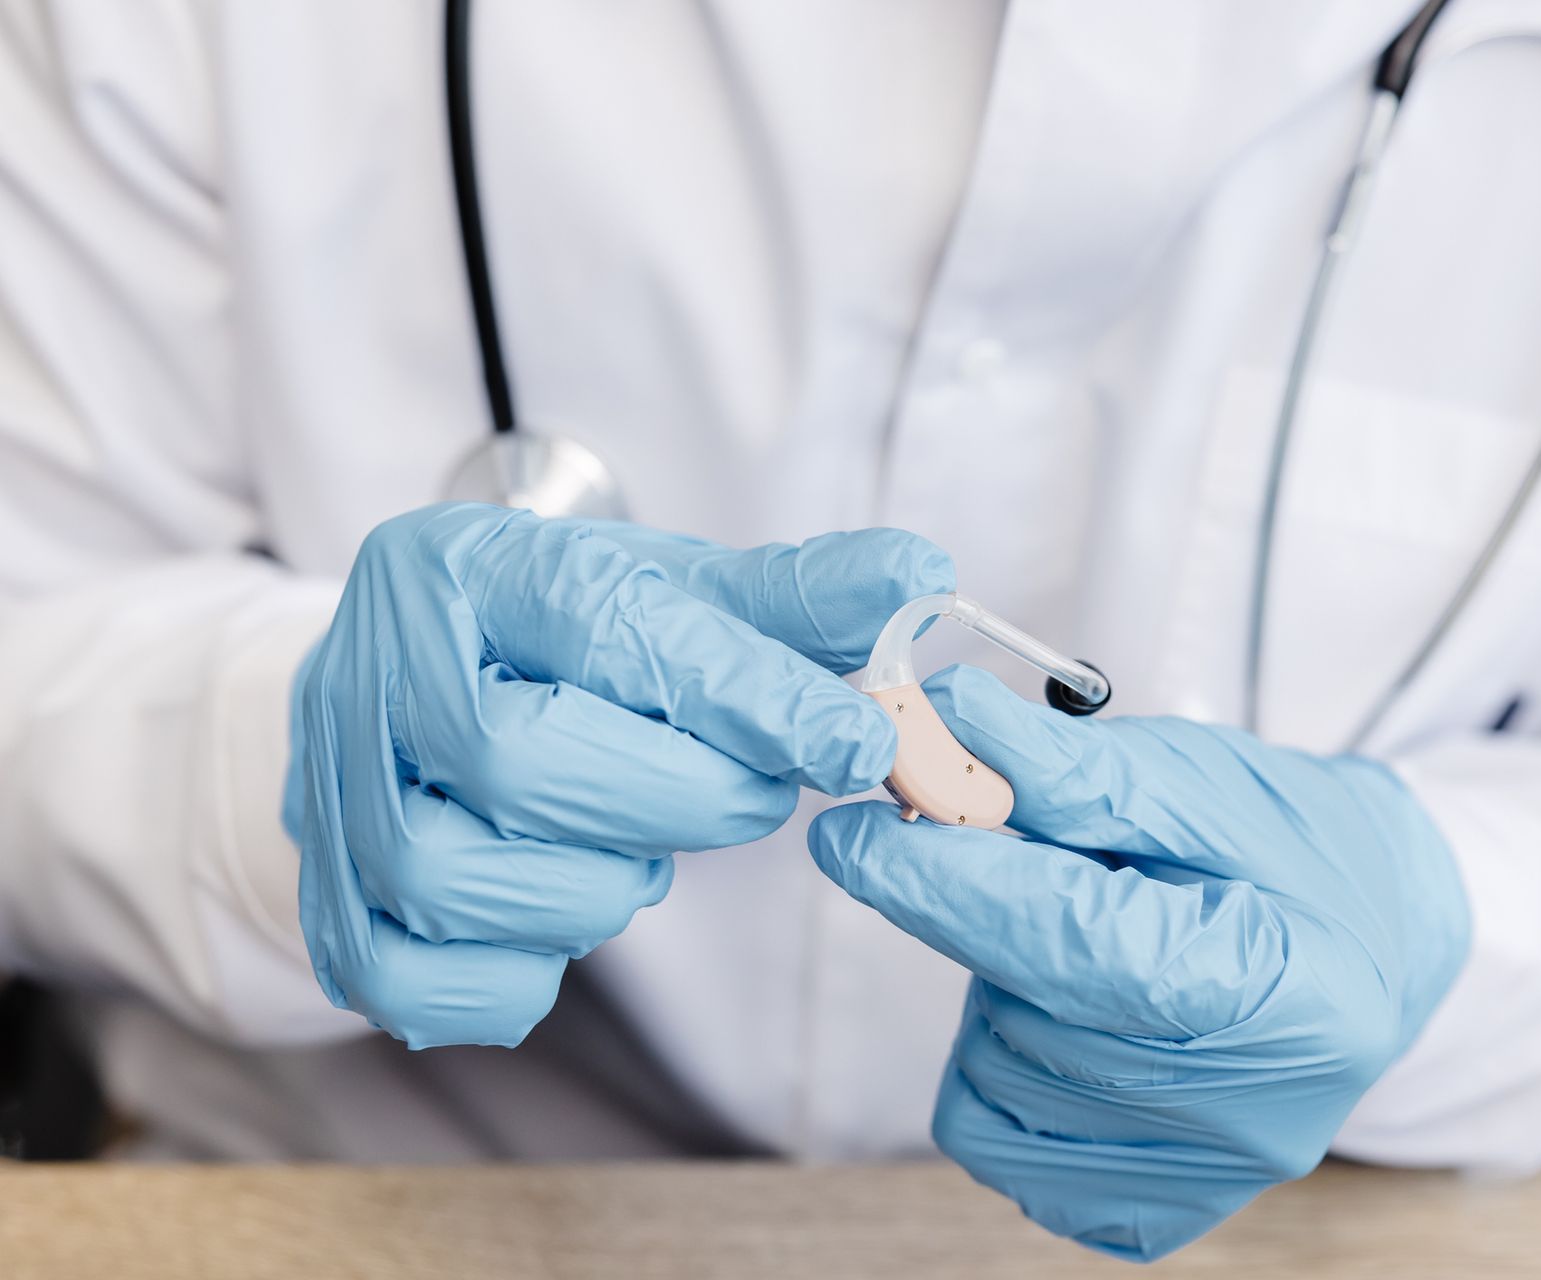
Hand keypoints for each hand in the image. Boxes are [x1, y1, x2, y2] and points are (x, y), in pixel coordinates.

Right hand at [286, 502, 950, 1047]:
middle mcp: (372, 671)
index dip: (748, 692)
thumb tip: (923, 574)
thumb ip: (796, 599)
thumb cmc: (565, 642)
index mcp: (466, 566)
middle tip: (751, 798)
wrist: (417, 688)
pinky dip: (513, 977)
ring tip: (640, 854)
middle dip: (674, 798)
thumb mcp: (675, 593)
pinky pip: (407, 983)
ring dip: (594, 890)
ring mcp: (328, 795)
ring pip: (455, 876)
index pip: (606, 623)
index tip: (858, 741)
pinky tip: (563, 922)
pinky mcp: (321, 905)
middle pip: (519, 757)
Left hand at [809, 666, 1469, 1260]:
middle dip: (985, 915)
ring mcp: (1196, 1178)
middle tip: (1019, 853)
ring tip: (1087, 938)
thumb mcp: (1196, 782)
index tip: (854, 831)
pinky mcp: (1142, 1214)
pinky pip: (994, 1137)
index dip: (954, 882)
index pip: (1083, 943)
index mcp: (1285, 992)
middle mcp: (1250, 1115)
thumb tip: (943, 724)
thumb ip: (1069, 768)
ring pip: (994, 1075)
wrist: (1370, 943)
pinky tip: (1068, 1011)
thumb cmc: (1292, 851)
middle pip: (1030, 1011)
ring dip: (1002, 987)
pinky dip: (999, 1061)